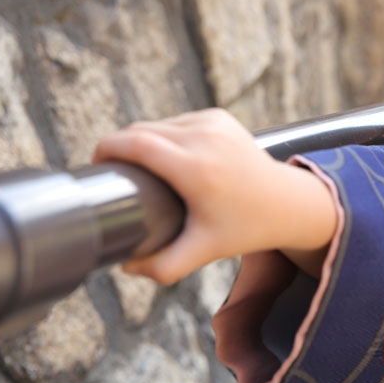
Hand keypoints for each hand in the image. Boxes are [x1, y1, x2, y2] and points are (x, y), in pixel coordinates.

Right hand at [92, 109, 336, 283]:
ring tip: (140, 168)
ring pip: (159, 124)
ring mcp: (213, 123)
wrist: (287, 203)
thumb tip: (125, 265)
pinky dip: (167, 134)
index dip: (108, 148)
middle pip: (142, 131)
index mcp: (196, 169)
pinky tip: (168, 155)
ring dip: (144, 140)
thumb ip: (162, 266)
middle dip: (122, 147)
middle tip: (117, 175)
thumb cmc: (244, 228)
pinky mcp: (219, 116)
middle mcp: (204, 138)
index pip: (136, 143)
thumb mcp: (203, 251)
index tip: (96, 163)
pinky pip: (178, 121)